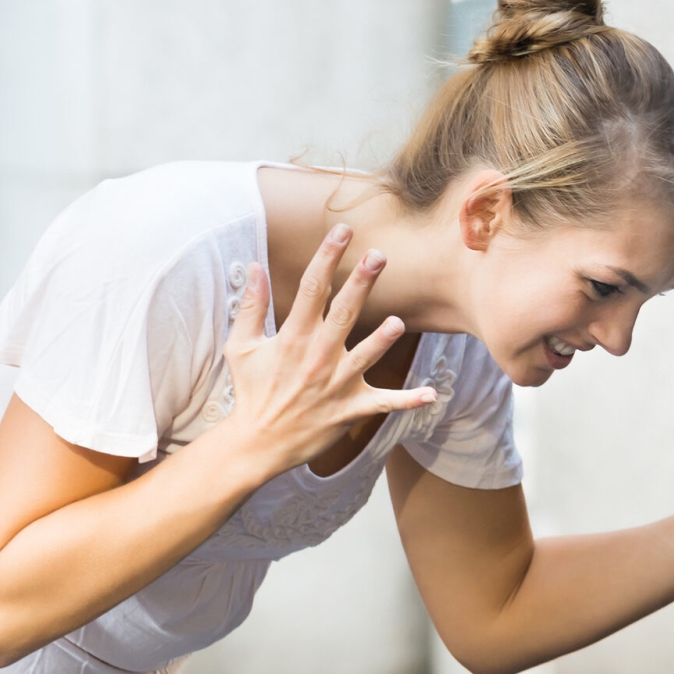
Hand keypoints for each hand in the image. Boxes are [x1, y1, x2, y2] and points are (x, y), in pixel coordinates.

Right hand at [217, 225, 435, 477]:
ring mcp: (335, 384)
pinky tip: (431, 394)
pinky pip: (383, 403)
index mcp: (293, 337)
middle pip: (343, 314)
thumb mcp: (242, 347)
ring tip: (396, 322)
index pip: (312, 289)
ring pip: (365, 357)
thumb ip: (252, 306)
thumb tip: (254, 266)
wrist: (257, 442)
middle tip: (378, 255)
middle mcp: (317, 357)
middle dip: (360, 283)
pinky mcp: (349, 409)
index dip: (327, 257)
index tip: (342, 231)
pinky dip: (407, 400)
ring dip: (382, 341)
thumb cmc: (251, 391)